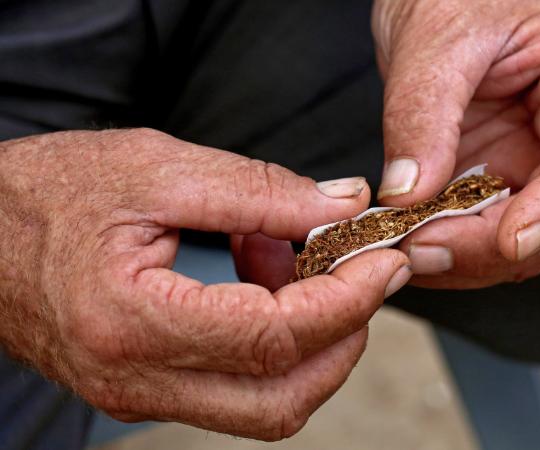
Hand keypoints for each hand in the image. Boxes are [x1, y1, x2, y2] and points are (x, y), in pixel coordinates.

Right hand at [0, 129, 410, 439]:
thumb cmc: (50, 195)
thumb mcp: (158, 168)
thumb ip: (261, 191)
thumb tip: (344, 206)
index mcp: (132, 322)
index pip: (276, 339)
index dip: (348, 301)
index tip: (384, 262)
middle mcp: (136, 380)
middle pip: (281, 400)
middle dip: (343, 339)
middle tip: (361, 275)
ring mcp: (142, 396)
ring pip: (266, 406)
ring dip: (311, 343)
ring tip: (293, 265)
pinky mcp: (149, 390)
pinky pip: (237, 389)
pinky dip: (275, 345)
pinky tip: (263, 284)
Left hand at [373, 0, 539, 287]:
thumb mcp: (436, 41)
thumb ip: (423, 116)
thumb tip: (408, 196)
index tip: (511, 242)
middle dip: (500, 244)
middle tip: (426, 250)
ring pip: (533, 237)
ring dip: (474, 258)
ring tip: (410, 253)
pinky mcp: (505, 182)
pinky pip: (492, 233)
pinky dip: (456, 250)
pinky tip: (414, 248)